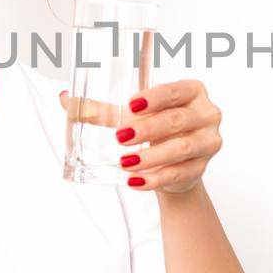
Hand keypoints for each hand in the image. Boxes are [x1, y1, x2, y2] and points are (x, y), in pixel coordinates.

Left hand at [60, 80, 222, 194]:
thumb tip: (65, 98)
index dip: (155, 97)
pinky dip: (156, 179)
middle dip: (148, 129)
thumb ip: (102, 110)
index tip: (131, 105)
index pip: (176, 91)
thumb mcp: (133, 117)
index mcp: (192, 91)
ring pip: (181, 148)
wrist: (176, 163)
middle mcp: (206, 114)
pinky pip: (179, 174)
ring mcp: (208, 141)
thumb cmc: (157, 129)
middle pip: (177, 120)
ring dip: (151, 157)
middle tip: (121, 137)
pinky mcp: (202, 168)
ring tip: (126, 162)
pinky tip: (136, 182)